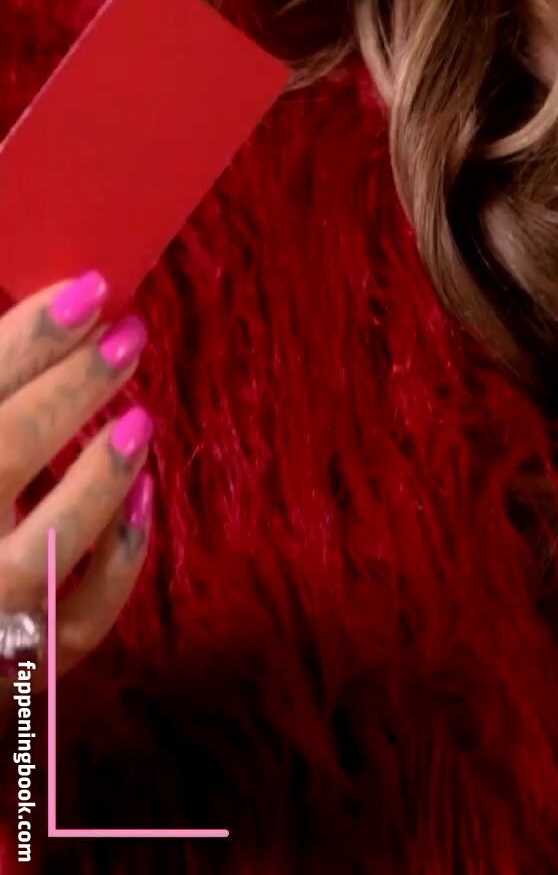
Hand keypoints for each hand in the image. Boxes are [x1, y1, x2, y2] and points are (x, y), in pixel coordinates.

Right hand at [0, 272, 153, 728]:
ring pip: (45, 549)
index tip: (89, 290)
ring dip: (100, 474)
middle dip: (73, 387)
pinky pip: (79, 619)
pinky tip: (144, 500)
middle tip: (128, 333)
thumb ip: (1, 388)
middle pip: (4, 452)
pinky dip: (118, 561)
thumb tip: (59, 319)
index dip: (29, 337)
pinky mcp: (21, 666)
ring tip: (141, 415)